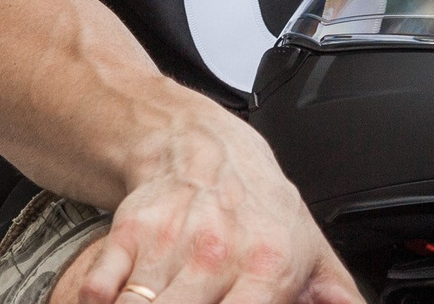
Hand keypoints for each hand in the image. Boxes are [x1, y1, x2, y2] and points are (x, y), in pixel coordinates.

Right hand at [49, 107, 361, 303]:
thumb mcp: (311, 248)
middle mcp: (217, 254)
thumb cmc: (258, 207)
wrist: (202, 145)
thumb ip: (336, 297)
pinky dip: (100, 300)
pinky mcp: (127, 234)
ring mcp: (169, 244)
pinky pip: (97, 290)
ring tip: (158, 301)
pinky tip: (119, 297)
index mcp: (268, 265)